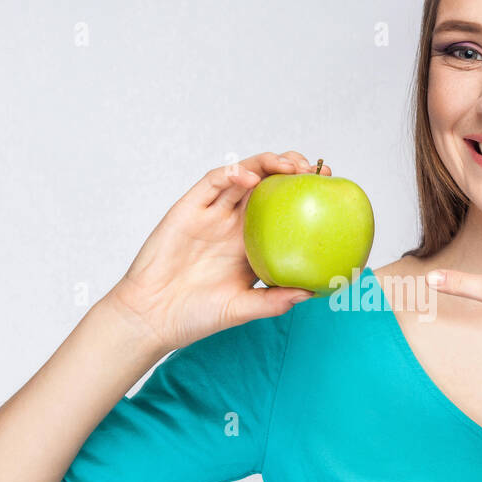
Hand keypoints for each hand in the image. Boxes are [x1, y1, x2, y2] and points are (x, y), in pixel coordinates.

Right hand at [106, 150, 331, 355]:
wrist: (151, 317)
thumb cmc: (194, 316)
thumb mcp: (241, 310)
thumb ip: (273, 301)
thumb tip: (311, 293)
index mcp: (251, 245)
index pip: (284, 212)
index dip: (306, 197)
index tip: (330, 190)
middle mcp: (234, 225)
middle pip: (268, 185)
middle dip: (293, 170)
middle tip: (316, 172)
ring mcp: (212, 214)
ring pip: (244, 175)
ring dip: (268, 164)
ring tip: (291, 166)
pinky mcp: (189, 208)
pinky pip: (212, 182)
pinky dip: (232, 173)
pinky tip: (249, 177)